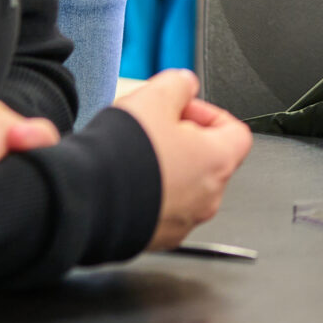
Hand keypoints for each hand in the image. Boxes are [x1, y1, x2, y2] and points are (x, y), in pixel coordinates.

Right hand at [113, 69, 253, 251]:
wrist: (86, 204)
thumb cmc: (124, 157)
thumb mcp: (155, 96)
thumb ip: (179, 84)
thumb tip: (185, 85)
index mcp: (217, 161)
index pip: (235, 132)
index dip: (209, 114)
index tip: (184, 108)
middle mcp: (208, 197)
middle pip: (208, 160)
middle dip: (182, 139)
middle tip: (154, 127)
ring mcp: (183, 222)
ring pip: (183, 186)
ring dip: (165, 167)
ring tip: (133, 152)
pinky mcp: (156, 238)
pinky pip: (161, 209)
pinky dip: (149, 193)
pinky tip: (124, 179)